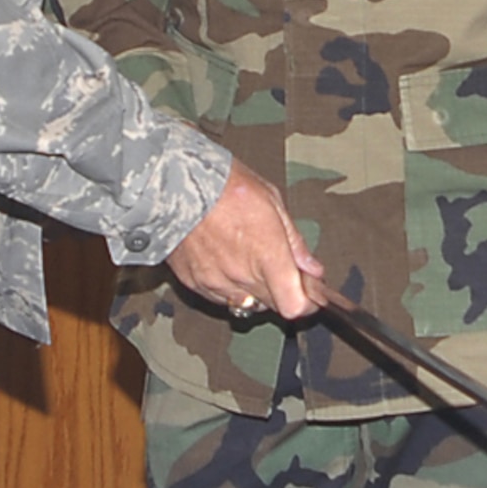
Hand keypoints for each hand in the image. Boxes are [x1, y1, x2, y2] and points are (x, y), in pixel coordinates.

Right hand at [166, 158, 322, 321]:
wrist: (174, 181)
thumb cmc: (224, 184)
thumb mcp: (271, 201)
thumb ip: (294, 241)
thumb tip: (312, 268)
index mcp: (266, 254)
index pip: (294, 305)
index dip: (306, 304)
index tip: (310, 293)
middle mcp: (241, 275)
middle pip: (273, 306)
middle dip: (282, 293)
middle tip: (280, 268)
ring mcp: (216, 282)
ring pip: (246, 304)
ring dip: (255, 291)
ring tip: (249, 260)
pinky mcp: (194, 282)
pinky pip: (220, 298)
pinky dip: (229, 287)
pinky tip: (226, 262)